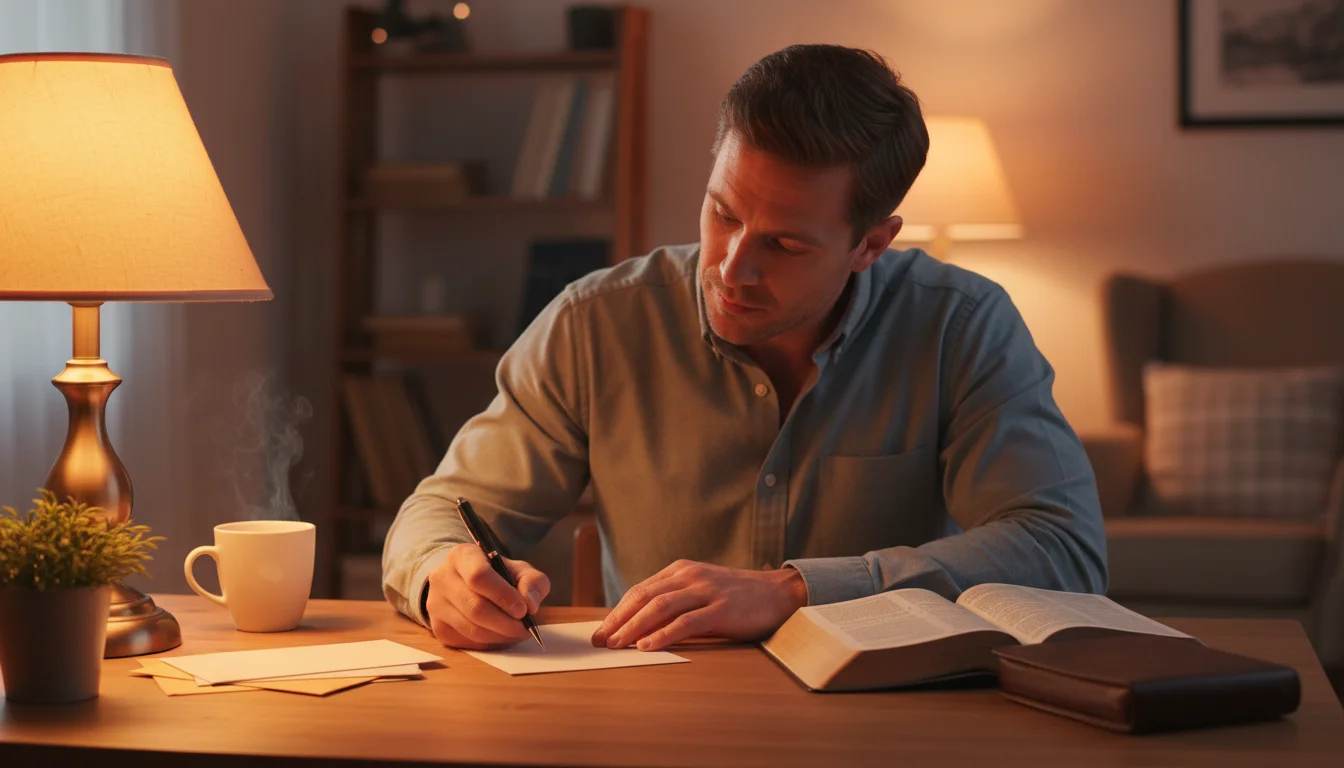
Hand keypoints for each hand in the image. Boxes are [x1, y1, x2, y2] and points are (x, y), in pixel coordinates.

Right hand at [425, 542, 550, 649]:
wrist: (467, 583)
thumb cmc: (498, 576)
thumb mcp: (519, 570)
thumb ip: (532, 582)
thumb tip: (530, 604)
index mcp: (462, 556)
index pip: (479, 576)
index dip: (503, 596)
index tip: (523, 610)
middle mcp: (442, 577)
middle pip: (475, 607)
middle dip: (505, 622)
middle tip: (526, 628)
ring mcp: (435, 604)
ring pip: (471, 628)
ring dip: (500, 635)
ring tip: (517, 632)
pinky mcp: (437, 627)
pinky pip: (466, 642)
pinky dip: (489, 643)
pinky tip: (500, 635)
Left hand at [590, 560, 808, 651]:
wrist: (778, 593)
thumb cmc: (737, 597)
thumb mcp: (702, 591)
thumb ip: (675, 602)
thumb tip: (640, 626)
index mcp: (681, 570)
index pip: (641, 590)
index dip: (618, 610)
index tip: (602, 630)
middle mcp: (690, 576)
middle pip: (644, 597)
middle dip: (618, 619)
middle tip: (601, 640)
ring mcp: (706, 591)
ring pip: (660, 607)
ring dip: (634, 627)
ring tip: (618, 644)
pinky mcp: (721, 608)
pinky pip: (686, 622)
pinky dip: (664, 634)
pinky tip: (648, 646)